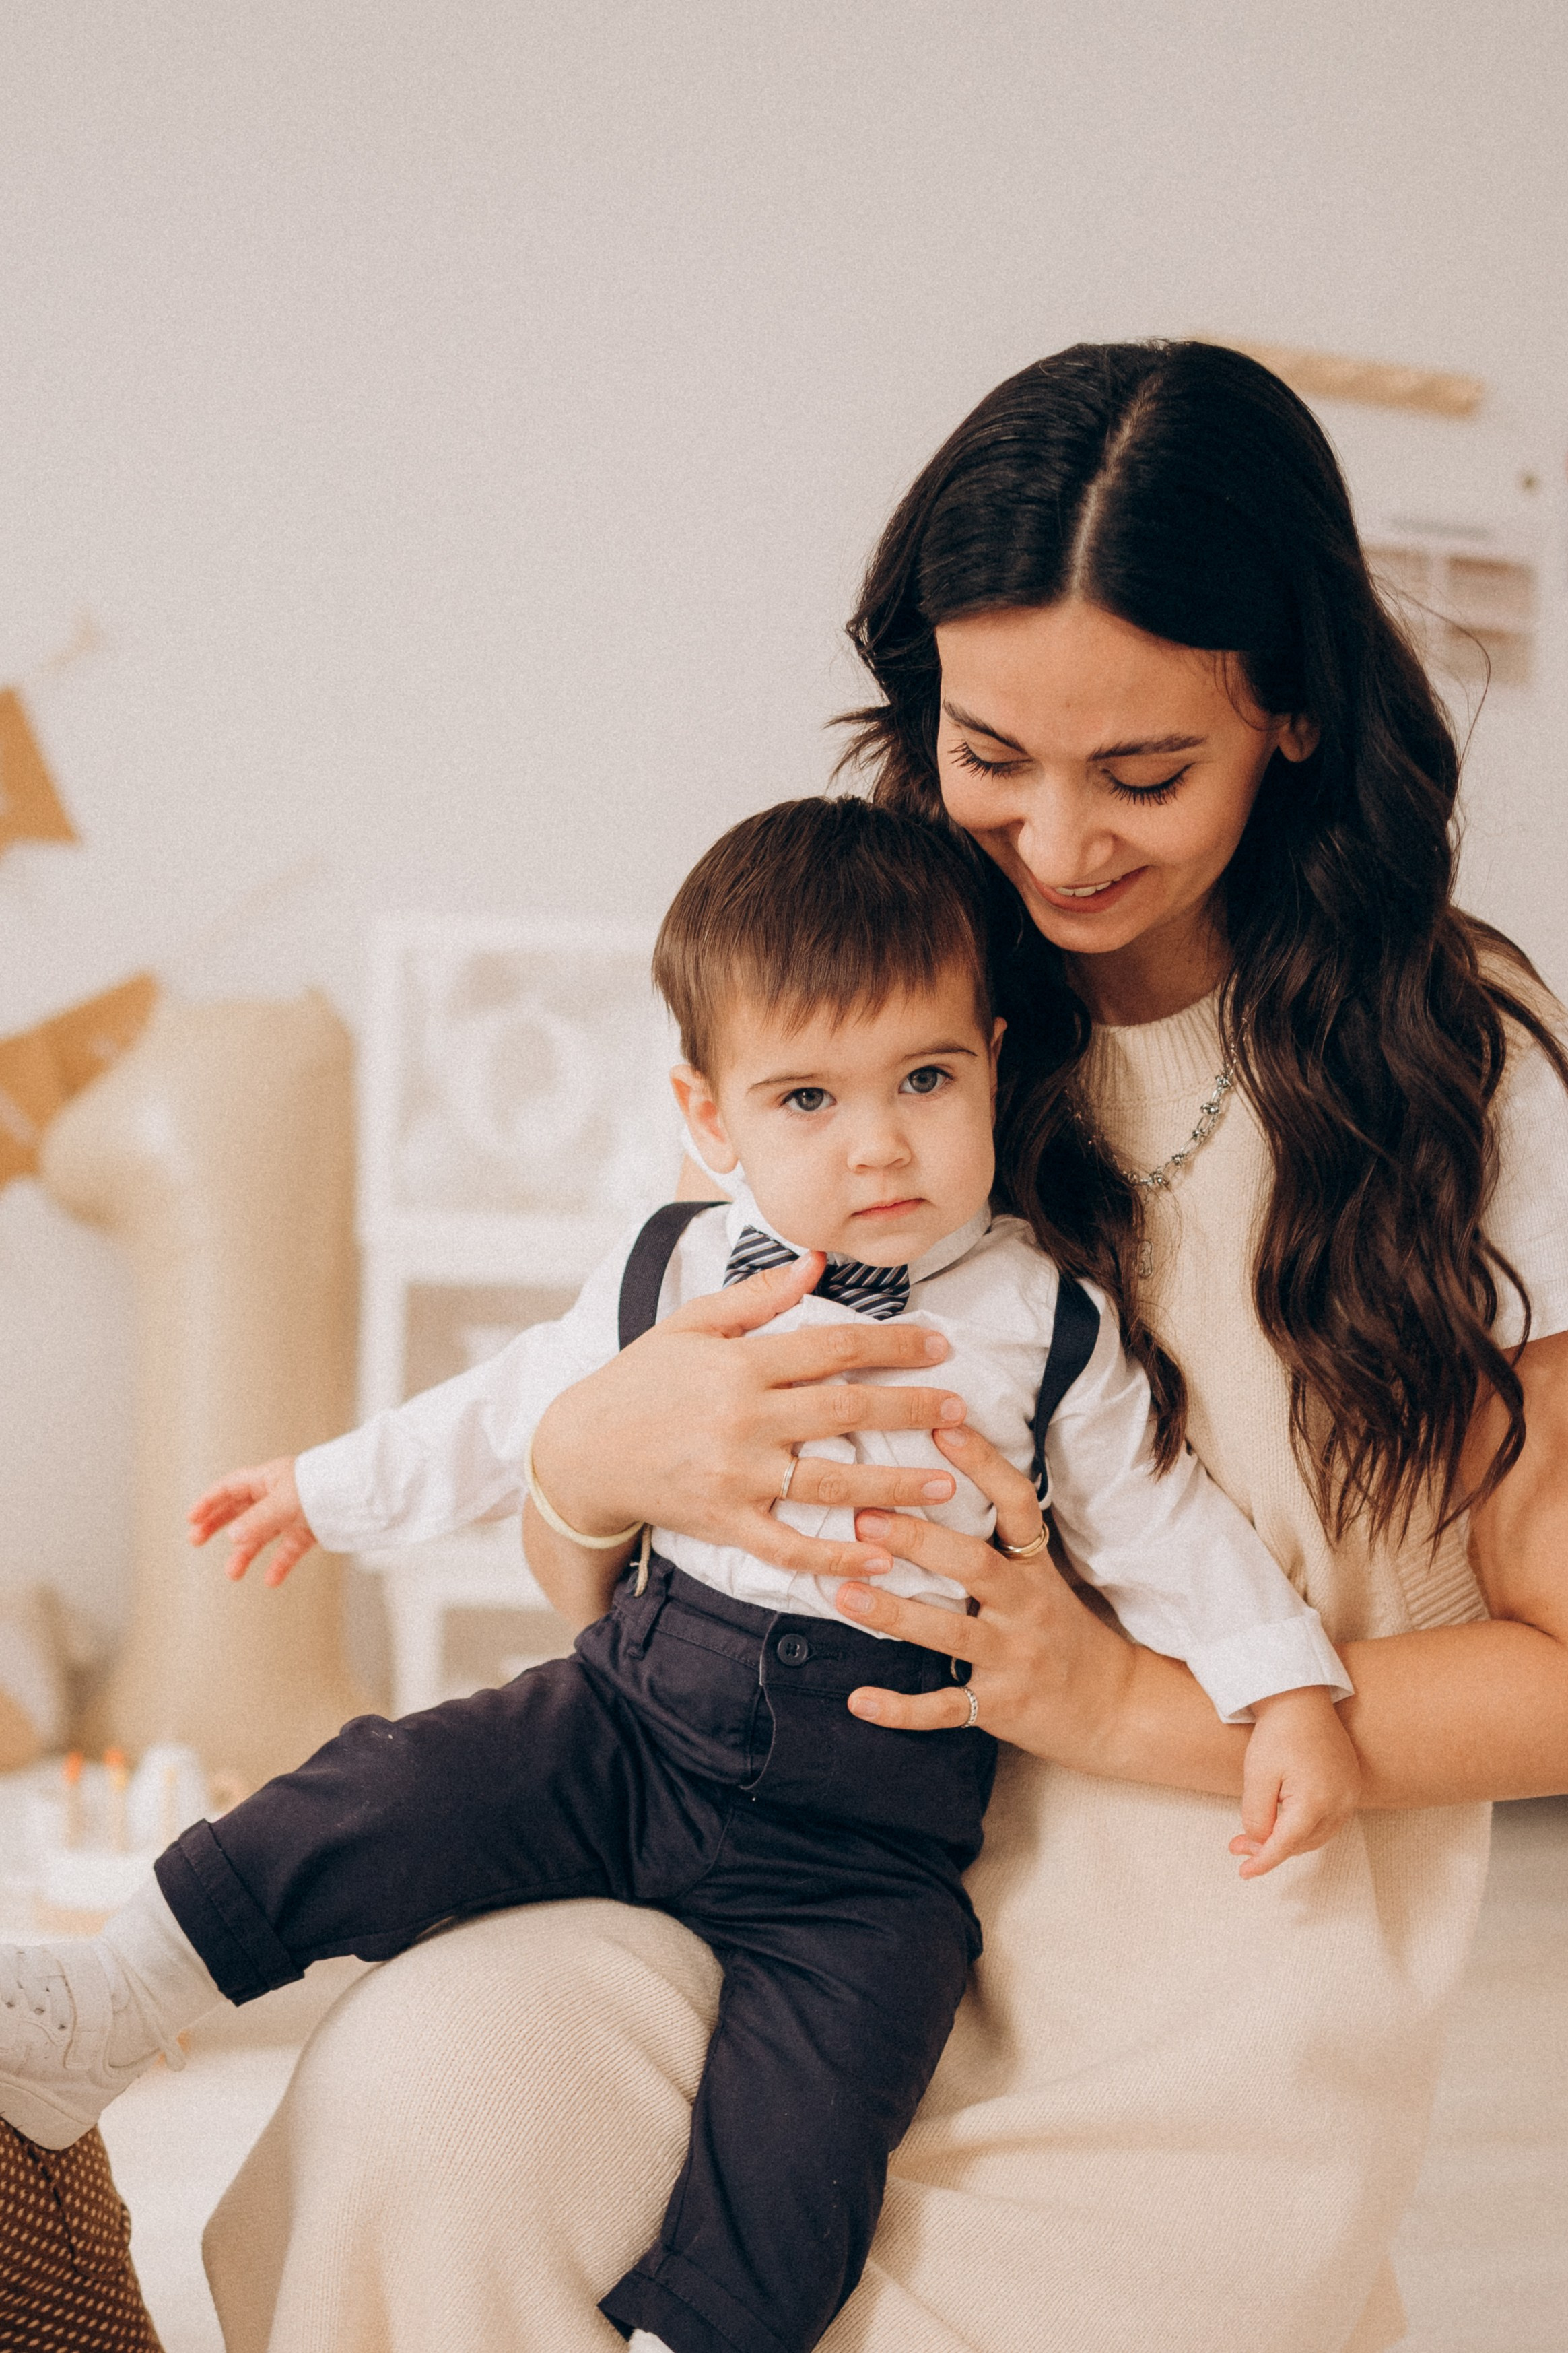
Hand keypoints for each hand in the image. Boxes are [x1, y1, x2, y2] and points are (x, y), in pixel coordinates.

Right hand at [187, 1458, 316, 1586]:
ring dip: (245, 1553)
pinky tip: (271, 1581)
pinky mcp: (310, 1530)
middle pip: (240, 1510)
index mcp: (269, 1478)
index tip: (191, 1520)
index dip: (210, 1502)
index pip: (231, 1488)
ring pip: (262, 1534)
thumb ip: (258, 1521)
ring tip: (231, 1574)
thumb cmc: (323, 1486)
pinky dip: (280, 1564)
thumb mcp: (285, 1503)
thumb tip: (231, 1538)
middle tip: (195, 1542)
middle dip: (217, 1525)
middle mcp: (278, 1494)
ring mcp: (293, 1513)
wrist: (362, 1492)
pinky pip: (289, 1549)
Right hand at [529, 1254, 967, 1581]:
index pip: (831, 1348)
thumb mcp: (690, 1324)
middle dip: (910, 1411)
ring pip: (830, 1483)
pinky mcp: (725, 1523)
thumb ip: (757, 1295)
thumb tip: (816, 1261)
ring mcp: (735, 1476)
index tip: (940, 1348)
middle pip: (844, 1411)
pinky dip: (837, 1556)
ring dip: (894, 1486)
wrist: (580, 1451)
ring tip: (945, 1485)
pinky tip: (882, 1555)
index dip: (892, 1347)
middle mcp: (743, 1419)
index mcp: (739, 1364)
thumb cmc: (640, 1381)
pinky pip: (789, 1546)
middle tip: (961, 1413)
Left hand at [831, 1425, 1143, 1765]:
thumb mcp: (1041, 1580)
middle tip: (863, 1516)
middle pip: (974, 1563)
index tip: (942, 1427)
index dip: (983, 1463)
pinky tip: (858, 1701)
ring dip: (894, 1613)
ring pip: (951, 1632)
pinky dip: (901, 1708)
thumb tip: (928, 1484)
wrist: (1113, 1710)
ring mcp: (1014, 1658)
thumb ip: (995, 1542)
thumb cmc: (1062, 1633)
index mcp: (1036, 1568)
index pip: (1017, 1504)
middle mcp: (1027, 1607)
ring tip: (842, 1594)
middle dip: (918, 1539)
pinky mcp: (1001, 1707)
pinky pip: (946, 1707)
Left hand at [1228, 1687, 1360, 1877]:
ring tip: (1256, 1833)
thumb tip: (1261, 1842)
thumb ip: (1257, 1816)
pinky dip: (1305, 1827)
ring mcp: (1350, 1796)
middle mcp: (1340, 1803)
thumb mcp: (1257, 1776)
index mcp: (1315, 1802)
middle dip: (1269, 1847)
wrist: (1301, 1700)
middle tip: (1238, 1844)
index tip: (1244, 1873)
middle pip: (1302, 1843)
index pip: (1285, 1845)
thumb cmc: (1278, 1733)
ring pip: (1316, 1835)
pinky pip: (1328, 1820)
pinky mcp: (1351, 1787)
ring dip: (1288, 1839)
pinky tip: (1283, 1820)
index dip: (1263, 1862)